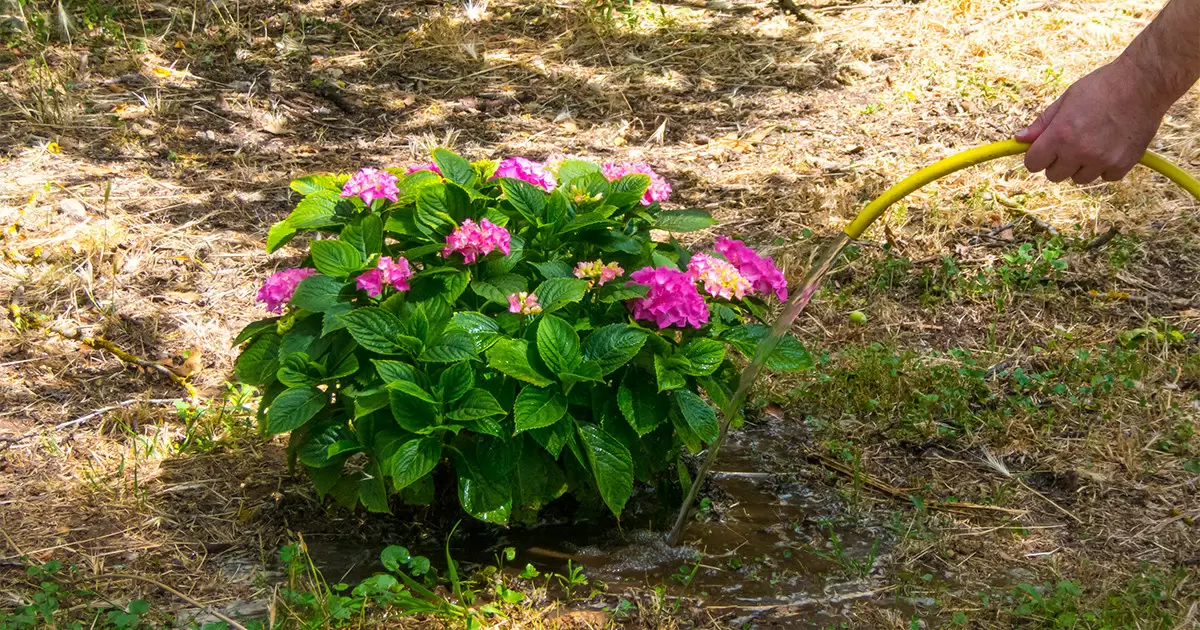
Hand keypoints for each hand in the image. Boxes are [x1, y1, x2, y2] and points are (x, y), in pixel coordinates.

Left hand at [1016, 58, 1167, 183]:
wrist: (1144, 83)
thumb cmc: (1103, 86)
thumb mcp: (1066, 99)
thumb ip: (1042, 123)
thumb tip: (1019, 139)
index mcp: (1060, 135)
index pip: (1033, 164)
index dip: (1037, 156)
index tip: (1044, 149)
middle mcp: (1079, 152)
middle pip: (1054, 175)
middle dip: (1058, 162)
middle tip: (1073, 141)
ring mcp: (1102, 161)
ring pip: (1079, 179)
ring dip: (1081, 166)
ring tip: (1094, 141)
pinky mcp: (1122, 165)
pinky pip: (1104, 177)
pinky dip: (1105, 167)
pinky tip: (1111, 146)